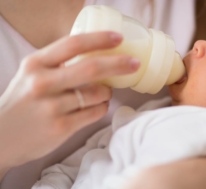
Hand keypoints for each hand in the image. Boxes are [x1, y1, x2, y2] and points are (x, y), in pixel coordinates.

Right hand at [0, 32, 138, 174]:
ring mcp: (52, 107)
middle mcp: (42, 83)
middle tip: (134, 63)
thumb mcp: (31, 75)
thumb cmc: (22, 102)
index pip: (73, 44)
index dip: (100, 39)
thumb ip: (56, 63)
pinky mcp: (61, 127)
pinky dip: (102, 107)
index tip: (119, 38)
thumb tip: (95, 52)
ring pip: (97, 93)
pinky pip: (95, 112)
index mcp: (35, 64)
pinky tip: (98, 105)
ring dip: (108, 91)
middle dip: (119, 63)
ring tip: (104, 92)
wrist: (1, 137)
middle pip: (91, 68)